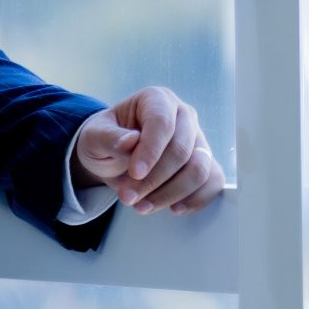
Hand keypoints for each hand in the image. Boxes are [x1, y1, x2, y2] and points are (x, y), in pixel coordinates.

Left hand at [72, 86, 224, 216]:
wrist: (113, 157)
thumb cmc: (106, 140)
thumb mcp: (94, 137)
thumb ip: (109, 138)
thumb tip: (130, 141)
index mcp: (156, 100)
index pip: (162, 123)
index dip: (150, 151)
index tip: (134, 173)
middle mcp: (183, 116)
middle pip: (182, 151)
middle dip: (154, 180)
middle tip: (127, 196)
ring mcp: (197, 140)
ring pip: (199, 170)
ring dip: (171, 194)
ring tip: (142, 206)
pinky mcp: (205, 162)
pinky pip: (213, 181)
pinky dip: (196, 199)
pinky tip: (173, 208)